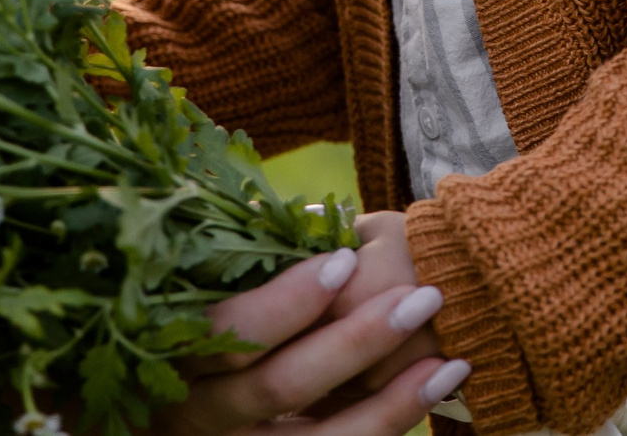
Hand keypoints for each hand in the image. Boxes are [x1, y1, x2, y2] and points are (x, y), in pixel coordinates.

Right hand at [155, 247, 468, 435]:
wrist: (213, 405)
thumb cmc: (218, 315)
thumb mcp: (210, 288)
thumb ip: (240, 263)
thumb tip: (277, 211)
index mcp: (175, 352)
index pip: (227, 332)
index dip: (284, 301)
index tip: (344, 261)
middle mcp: (200, 413)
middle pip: (278, 387)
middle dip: (354, 343)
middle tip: (422, 297)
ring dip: (389, 400)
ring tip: (450, 359)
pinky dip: (392, 420)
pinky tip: (436, 385)